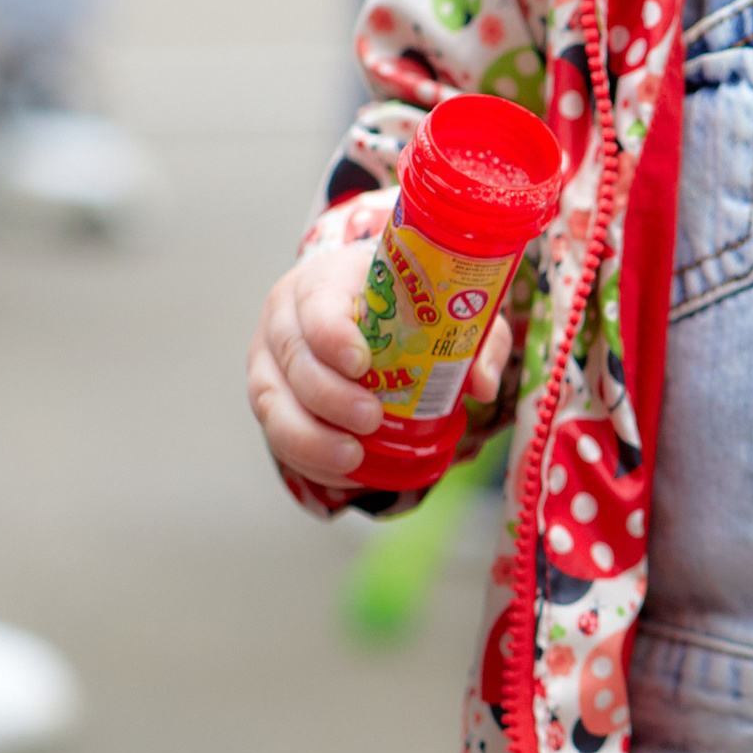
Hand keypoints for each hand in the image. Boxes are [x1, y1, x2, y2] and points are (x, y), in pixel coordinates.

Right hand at [246, 232, 513, 486]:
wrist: (359, 306)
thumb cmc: (401, 304)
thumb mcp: (444, 307)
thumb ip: (473, 338)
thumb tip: (483, 386)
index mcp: (325, 280)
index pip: (317, 301)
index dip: (332, 334)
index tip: (360, 362)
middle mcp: (285, 318)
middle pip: (294, 358)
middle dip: (329, 395)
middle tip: (370, 419)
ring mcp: (269, 361)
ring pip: (272, 402)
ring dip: (310, 437)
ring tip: (353, 458)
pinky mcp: (269, 399)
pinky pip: (278, 436)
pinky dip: (310, 460)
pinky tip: (347, 472)